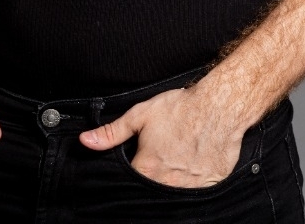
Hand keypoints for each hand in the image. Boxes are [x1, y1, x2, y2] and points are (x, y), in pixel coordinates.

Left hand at [79, 85, 243, 188]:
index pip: (130, 185)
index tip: (135, 169)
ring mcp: (189, 189)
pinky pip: (195, 196)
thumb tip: (86, 141)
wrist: (218, 107)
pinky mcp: (209, 188)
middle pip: (151, 193)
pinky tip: (192, 171)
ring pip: (173, 197)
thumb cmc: (181, 109)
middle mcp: (166, 184)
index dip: (130, 178)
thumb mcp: (141, 115)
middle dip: (151, 183)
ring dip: (170, 186)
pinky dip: (191, 188)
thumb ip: (112, 132)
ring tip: (174, 165)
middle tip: (158, 164)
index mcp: (147, 169)